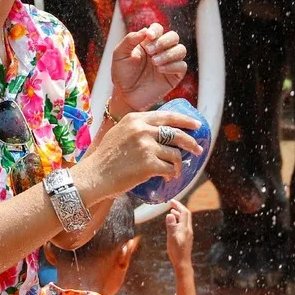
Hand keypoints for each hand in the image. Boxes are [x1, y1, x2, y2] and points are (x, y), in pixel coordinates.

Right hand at [72, 111, 201, 203]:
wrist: (95, 175)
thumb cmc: (106, 157)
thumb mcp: (119, 132)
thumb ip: (137, 128)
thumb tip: (161, 130)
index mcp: (135, 119)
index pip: (167, 116)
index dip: (185, 121)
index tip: (196, 126)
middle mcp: (141, 129)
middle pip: (176, 133)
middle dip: (191, 142)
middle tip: (198, 149)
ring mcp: (146, 146)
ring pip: (175, 154)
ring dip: (178, 164)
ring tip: (174, 171)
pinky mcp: (149, 164)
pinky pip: (170, 168)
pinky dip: (171, 174)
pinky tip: (166, 178)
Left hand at [111, 23, 186, 113]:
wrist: (126, 94)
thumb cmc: (122, 73)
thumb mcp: (120, 54)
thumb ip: (130, 40)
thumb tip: (145, 30)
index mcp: (147, 42)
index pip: (158, 29)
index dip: (156, 30)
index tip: (149, 36)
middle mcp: (160, 50)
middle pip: (173, 36)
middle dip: (163, 41)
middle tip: (150, 51)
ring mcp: (169, 62)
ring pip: (181, 50)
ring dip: (168, 54)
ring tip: (154, 62)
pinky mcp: (174, 75)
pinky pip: (182, 66)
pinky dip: (172, 66)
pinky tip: (160, 70)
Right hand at [166, 199, 193, 269]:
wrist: (183, 263)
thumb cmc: (176, 251)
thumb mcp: (171, 238)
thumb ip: (171, 226)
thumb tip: (170, 214)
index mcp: (185, 228)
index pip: (184, 212)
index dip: (179, 205)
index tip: (171, 201)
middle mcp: (188, 229)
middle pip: (186, 215)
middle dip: (179, 207)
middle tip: (171, 203)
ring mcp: (187, 233)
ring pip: (184, 220)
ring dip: (178, 214)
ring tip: (171, 211)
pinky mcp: (186, 237)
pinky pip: (183, 225)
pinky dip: (178, 220)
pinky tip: (173, 223)